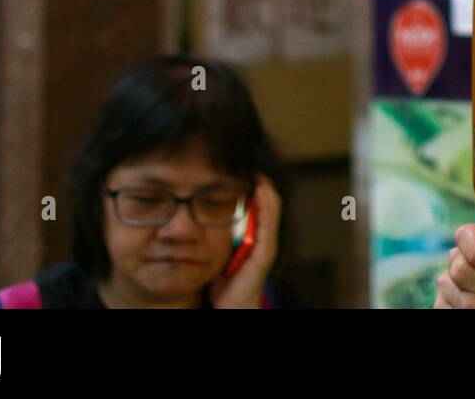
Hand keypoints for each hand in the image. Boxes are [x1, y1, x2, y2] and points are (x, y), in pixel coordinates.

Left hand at [211, 175, 281, 308]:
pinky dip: (265, 205)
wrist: (233, 307)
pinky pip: (267, 224)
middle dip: (263, 183)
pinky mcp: (264, 253)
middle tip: (251, 166)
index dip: (257, 185)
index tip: (244, 169)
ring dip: (266, 190)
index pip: (262, 204)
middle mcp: (265, 238)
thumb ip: (220, 234)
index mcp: (256, 236)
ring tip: (257, 174)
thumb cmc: (226, 282)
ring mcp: (267, 245)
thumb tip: (202, 212)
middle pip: (271, 202)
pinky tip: (259, 191)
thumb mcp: (221, 252)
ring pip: (272, 209)